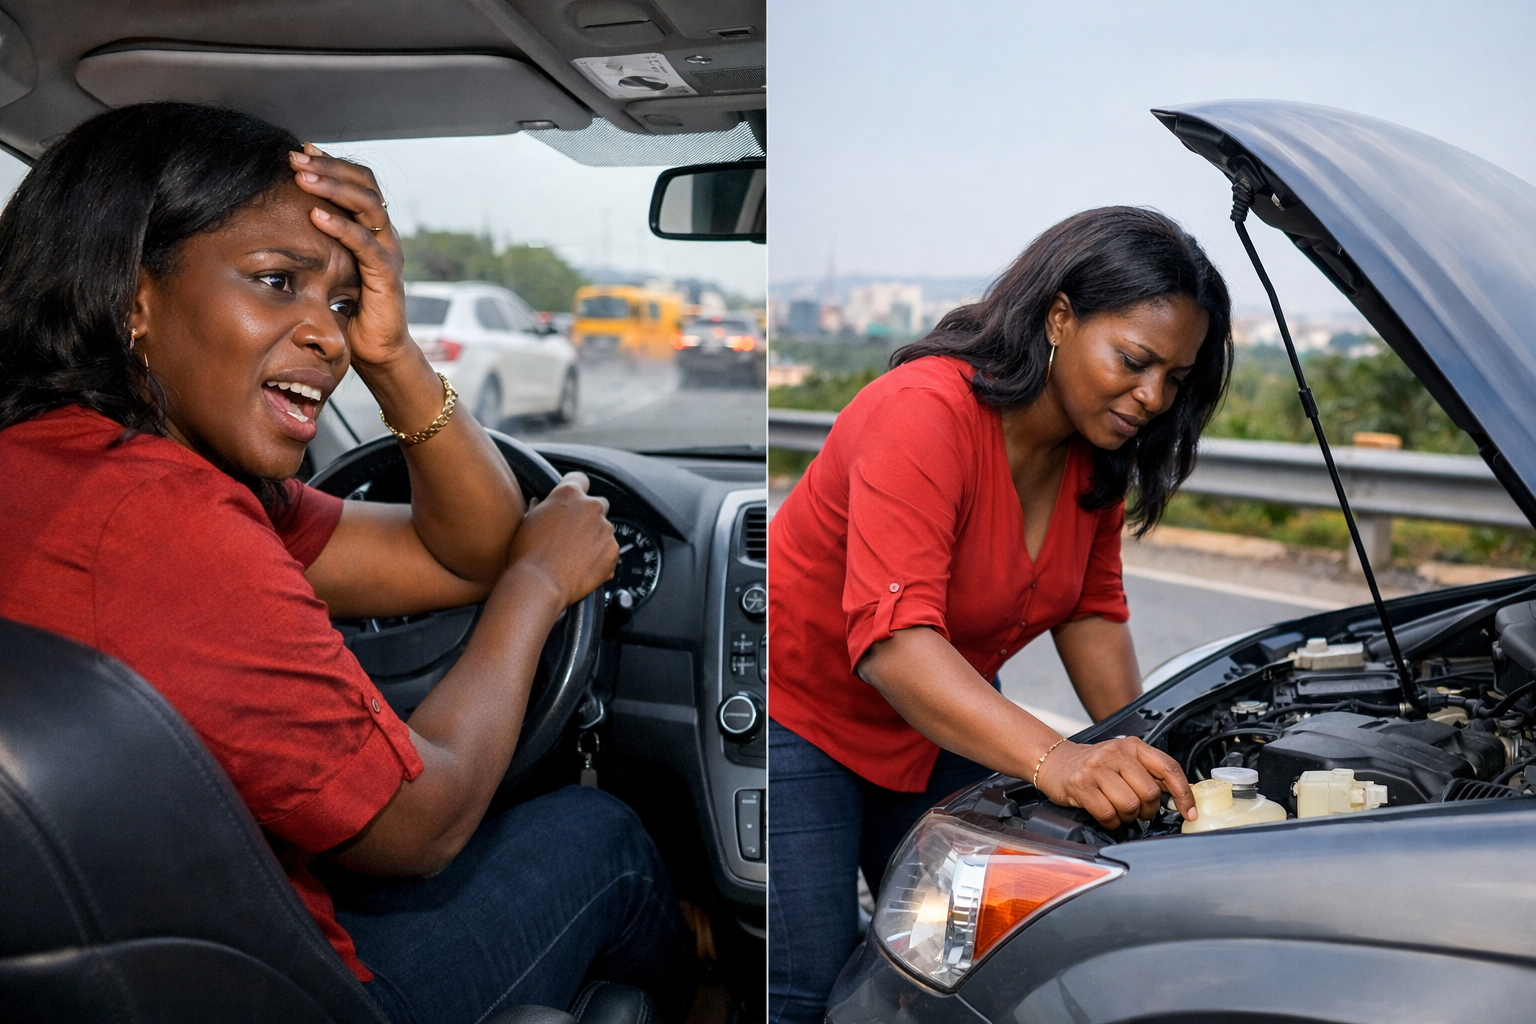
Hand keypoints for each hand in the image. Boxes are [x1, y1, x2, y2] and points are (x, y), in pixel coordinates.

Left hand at [289, 143, 408, 369]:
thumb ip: (315, 240)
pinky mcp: (387, 276)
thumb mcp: (328, 266)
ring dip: (333, 187)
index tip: (300, 150)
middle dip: (328, 167)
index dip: (332, 162)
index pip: (358, 181)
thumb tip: (274, 216)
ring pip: (368, 205)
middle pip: (364, 184)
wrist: (375, 350)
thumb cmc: (347, 309)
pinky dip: (341, 227)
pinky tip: (315, 216)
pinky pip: (366, 244)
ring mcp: (389, 253)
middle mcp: (384, 234)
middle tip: (294, 157)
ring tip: (302, 177)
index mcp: (372, 227)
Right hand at [505, 472, 617, 605]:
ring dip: (594, 538)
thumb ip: (541, 506)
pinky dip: (600, 557)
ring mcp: (605, 528)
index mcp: (569, 493)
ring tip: (574, 556)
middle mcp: (591, 506)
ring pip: (604, 529)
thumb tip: (539, 502)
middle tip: (573, 533)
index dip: (576, 488)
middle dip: (589, 516)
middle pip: (598, 504)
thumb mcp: (528, 520)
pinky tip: (582, 567)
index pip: (580, 479)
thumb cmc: (527, 553)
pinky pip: (609, 550)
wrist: (539, 584)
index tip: (574, 499)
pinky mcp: (613, 551)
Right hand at [1035, 736, 1195, 827]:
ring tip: (1118, 811)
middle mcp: (1115, 753)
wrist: (1055, 761)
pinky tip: (1106, 815)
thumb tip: (1178, 798)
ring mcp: (1097, 769)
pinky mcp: (1081, 786)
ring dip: (1128, 817)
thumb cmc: (1094, 766)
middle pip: (1150, 793)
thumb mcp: (1124, 759)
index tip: (1189, 812)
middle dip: (1147, 810)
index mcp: (1132, 746)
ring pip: (1130, 806)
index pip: (1168, 768)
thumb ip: (1148, 773)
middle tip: (1138, 811)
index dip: (1183, 793)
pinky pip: (1108, 814)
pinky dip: (1111, 822)